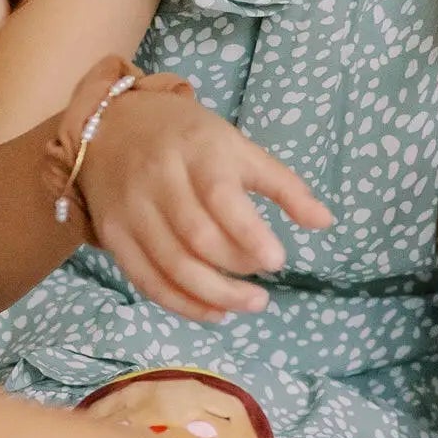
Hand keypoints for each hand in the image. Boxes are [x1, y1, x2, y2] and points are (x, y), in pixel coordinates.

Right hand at [83, 87, 332, 321]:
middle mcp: (160, 179)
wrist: (112, 125)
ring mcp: (132, 209)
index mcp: (198, 151)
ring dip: (212, 295)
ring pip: (171, 264)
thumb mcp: (239, 147)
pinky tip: (213, 312)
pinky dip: (181, 303)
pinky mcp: (113, 233)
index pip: (220, 197)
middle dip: (235, 270)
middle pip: (196, 237)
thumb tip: (326, 222)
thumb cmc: (190, 138)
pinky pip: (145, 278)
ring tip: (248, 304)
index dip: (249, 233)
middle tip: (264, 290)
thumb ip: (284, 185)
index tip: (277, 260)